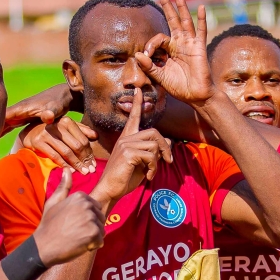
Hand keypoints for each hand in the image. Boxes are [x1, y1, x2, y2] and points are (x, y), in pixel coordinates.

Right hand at [2, 84, 75, 133]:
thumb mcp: (55, 107)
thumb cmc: (59, 102)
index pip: (2, 117)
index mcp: (21, 109)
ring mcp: (20, 114)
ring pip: (3, 123)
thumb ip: (51, 112)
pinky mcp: (24, 118)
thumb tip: (47, 116)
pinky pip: (9, 125)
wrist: (63, 95)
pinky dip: (2, 132)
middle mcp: (17, 111)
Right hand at [21, 117, 97, 174]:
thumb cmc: (52, 133)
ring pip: (67, 152)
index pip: (83, 140)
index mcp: (67, 121)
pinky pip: (55, 156)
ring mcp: (46, 133)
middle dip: (85, 160)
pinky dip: (64, 164)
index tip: (94, 164)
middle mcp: (57, 125)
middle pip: (77, 146)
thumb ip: (81, 131)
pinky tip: (71, 171)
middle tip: (90, 171)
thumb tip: (96, 136)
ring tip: (83, 172)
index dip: (90, 153)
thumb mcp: (66, 129)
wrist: (30, 134)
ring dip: (77, 164)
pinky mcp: (38, 142)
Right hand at [32, 168, 104, 265]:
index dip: (86, 219)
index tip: (72, 223)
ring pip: (101, 230)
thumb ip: (63, 186)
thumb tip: (67, 169)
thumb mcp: (53, 202)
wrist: (43, 246)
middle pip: (100, 219)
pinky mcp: (93, 232)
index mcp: (80, 196)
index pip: (95, 209)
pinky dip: (92, 246)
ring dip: (92, 238)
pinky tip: (79, 245)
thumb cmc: (48, 225)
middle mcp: (86, 204)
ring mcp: (90, 218)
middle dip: (91, 228)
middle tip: (74, 232)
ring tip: (76, 238)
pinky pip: (101, 240)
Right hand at [89, 88, 172, 208]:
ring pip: (154, 145)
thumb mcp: (143, 163)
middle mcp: (125, 138)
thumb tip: (169, 141)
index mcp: (127, 138)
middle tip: (168, 161)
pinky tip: (148, 176)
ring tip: (152, 172)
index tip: (139, 90)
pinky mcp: (128, 153)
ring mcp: (125, 144)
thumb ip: (154, 151)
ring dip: (158, 161)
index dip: (137, 103)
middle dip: (165, 147)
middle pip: (154, 132)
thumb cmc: (125, 178)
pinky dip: (154, 168)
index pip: (133, 117)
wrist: (111, 190)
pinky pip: (151, 156)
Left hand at [136, 0, 213, 106]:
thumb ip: (149, 66)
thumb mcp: (160, 77)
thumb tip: (137, 55)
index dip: (150, 44)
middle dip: (167, 5)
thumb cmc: (179, 87)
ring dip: (181, 7)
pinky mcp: (199, 48)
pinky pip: (201, 31)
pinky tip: (201, 8)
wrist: (196, 96)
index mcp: (169, 49)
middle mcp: (180, 43)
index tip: (146, 55)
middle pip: (172, 19)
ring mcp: (190, 43)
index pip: (158, 38)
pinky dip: (201, 20)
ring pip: (185, 21)